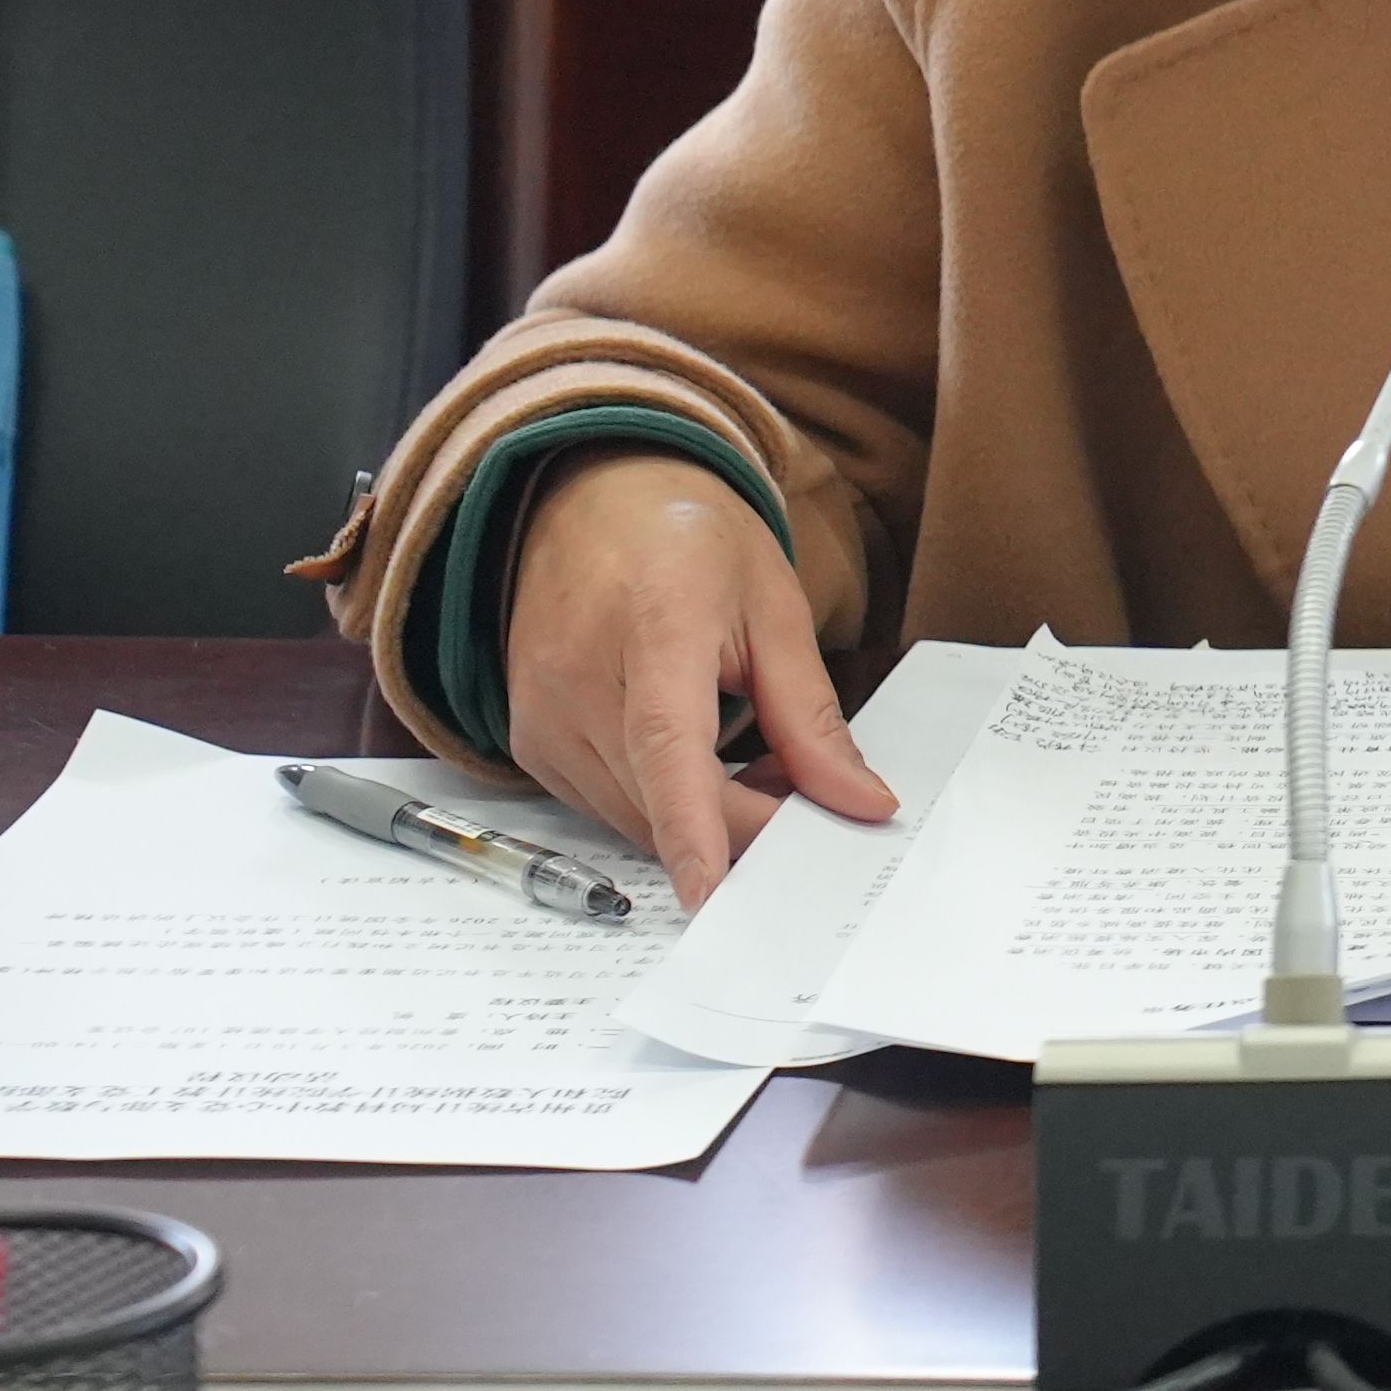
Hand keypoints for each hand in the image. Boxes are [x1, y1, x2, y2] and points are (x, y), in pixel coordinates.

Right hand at [500, 449, 894, 908]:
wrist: (589, 498)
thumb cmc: (689, 542)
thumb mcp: (774, 607)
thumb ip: (812, 716)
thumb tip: (861, 803)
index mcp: (653, 620)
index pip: (666, 742)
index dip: (692, 824)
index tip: (712, 892)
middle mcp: (577, 673)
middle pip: (662, 798)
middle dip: (745, 824)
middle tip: (811, 799)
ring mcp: (541, 711)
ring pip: (634, 818)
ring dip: (704, 818)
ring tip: (759, 763)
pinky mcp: (528, 743)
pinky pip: (605, 806)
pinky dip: (661, 807)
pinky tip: (701, 764)